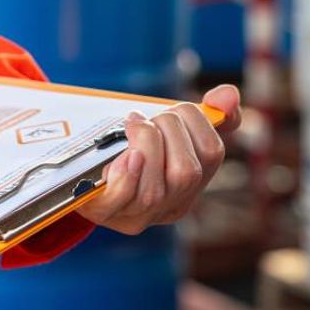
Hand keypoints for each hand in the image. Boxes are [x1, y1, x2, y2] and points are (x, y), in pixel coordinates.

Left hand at [76, 85, 241, 234]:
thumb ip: (201, 114)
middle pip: (187, 172)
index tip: (173, 109)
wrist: (80, 177)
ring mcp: (137, 214)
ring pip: (155, 188)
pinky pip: (123, 198)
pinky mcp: (104, 212)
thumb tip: (229, 94)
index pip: (211, 153)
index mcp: (191, 185)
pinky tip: (123, 154)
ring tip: (130, 127)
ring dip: (144, 144)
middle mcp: (169, 205)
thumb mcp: (165, 130)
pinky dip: (127, 174)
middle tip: (144, 117)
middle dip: (168, 129)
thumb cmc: (128, 149)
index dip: (196, 121)